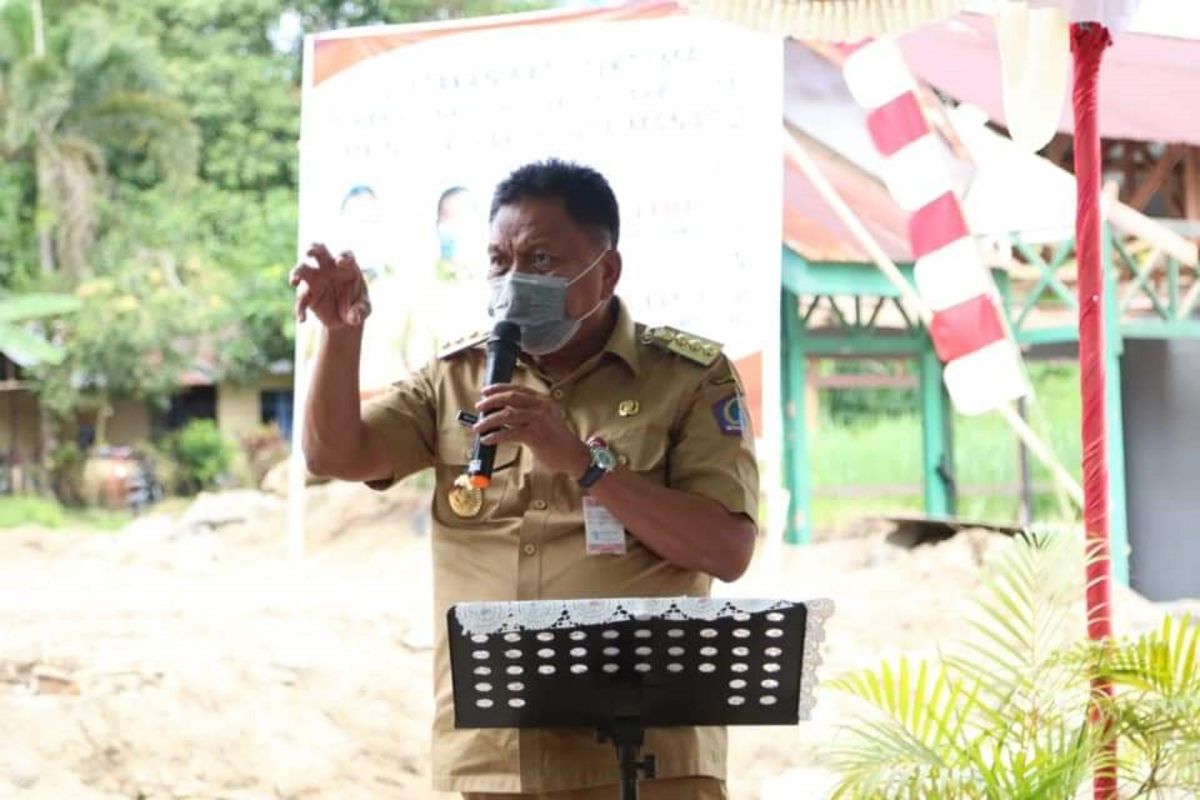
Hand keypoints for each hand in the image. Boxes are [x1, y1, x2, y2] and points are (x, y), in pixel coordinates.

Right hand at [289, 243, 371, 328]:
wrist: (345, 319)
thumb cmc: (358, 307)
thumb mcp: (364, 310)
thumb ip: (361, 311)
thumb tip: (354, 318)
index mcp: (348, 266)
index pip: (345, 255)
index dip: (343, 256)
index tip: (339, 262)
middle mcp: (329, 267)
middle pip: (319, 250)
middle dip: (313, 248)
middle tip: (309, 252)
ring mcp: (316, 278)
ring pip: (302, 269)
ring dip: (296, 272)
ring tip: (294, 281)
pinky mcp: (307, 293)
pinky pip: (301, 299)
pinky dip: (300, 309)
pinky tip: (302, 319)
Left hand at [474, 384, 589, 477]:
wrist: (573, 455)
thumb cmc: (556, 440)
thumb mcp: (545, 420)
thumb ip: (528, 414)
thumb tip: (501, 415)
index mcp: (543, 400)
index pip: (517, 389)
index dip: (498, 389)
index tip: (485, 391)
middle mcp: (542, 406)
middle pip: (510, 398)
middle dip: (491, 401)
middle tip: (478, 407)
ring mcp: (539, 420)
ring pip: (507, 415)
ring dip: (489, 420)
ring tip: (478, 426)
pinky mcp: (536, 435)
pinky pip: (509, 433)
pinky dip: (495, 436)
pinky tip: (487, 439)